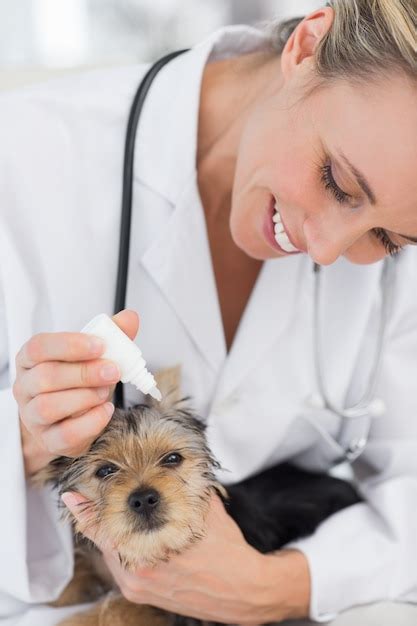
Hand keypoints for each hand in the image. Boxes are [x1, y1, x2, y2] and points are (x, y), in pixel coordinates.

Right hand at [14, 310, 138, 475]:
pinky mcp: (48, 440)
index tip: (100, 345)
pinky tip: (105, 410)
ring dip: (85, 397)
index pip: (39, 347)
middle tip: (113, 370)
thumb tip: (130, 317)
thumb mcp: (92, 354)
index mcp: (31, 359)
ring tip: (105, 392)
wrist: (68, 418)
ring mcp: (33, 416)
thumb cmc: (77, 380)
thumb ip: (112, 335)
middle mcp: (25, 387)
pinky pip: (65, 435)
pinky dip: (91, 422)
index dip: (69, 344)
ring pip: (49, 407)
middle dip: (84, 373)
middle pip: (46, 377)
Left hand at [62, 491, 310, 623]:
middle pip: (104, 541)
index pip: (106, 528)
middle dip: (98, 518)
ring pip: (111, 554)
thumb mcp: (205, 507)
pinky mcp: (144, 595)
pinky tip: (128, 534)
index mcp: (151, 551)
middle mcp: (139, 573)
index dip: (87, 510)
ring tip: (111, 513)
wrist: (244, 590)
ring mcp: (140, 587)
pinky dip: (120, 548)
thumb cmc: (227, 549)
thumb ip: (184, 483)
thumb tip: (172, 461)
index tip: (72, 496)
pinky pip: (121, 567)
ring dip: (109, 533)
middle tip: (87, 498)